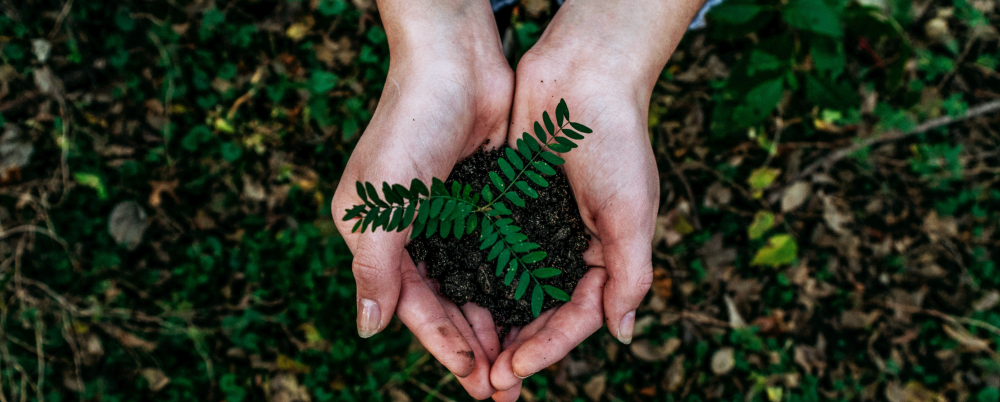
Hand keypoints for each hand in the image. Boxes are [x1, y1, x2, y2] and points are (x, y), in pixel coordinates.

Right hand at [331, 1, 511, 397]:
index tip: (474, 378)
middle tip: (503, 388)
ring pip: (474, 285)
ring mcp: (449, 218)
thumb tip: (367, 330)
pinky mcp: (483, 201)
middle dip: (472, 346)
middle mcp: (411, 233)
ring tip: (520, 363)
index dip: (442, 344)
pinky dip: (511, 285)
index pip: (412, 305)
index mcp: (377, 236)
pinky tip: (532, 311)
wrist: (456, 61)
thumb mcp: (382, 202)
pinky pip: (497, 255)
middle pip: (445, 304)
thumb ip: (374, 267)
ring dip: (495, 324)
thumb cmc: (409, 125)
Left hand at [487, 1, 703, 398]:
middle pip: (541, 313)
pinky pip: (490, 252)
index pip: (577, 317)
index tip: (514, 370)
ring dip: (493, 324)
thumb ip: (630, 275)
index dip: (548, 348)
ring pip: (512, 289)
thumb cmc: (616, 141)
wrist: (582, 75)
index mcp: (606, 255)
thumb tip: (622, 334)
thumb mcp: (632, 212)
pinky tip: (454, 302)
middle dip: (517, 349)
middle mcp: (570, 248)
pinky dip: (476, 279)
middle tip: (486, 384)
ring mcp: (538, 228)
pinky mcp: (508, 205)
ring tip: (469, 357)